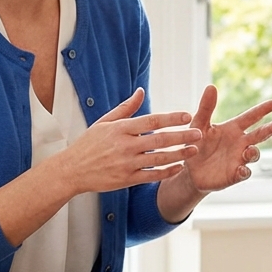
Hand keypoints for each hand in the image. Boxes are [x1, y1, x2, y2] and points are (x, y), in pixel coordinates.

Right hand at [56, 88, 202, 193]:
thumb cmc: (88, 144)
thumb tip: (141, 91)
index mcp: (120, 128)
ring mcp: (126, 163)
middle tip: (199, 132)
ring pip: (158, 158)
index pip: (151, 120)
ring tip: (194, 150)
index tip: (187, 115)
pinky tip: (179, 167)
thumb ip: (125, 108)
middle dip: (181, 136)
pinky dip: (166, 172)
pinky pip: (151, 175)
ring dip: (179, 154)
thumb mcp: (104, 122)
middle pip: (159, 139)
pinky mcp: (126, 179)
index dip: (170, 118)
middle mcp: (124, 145)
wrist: (71, 170)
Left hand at [178, 85, 271, 192]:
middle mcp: (240, 143)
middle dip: (268, 131)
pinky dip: (244, 171)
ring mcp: (239, 159)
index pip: (250, 117)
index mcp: (233, 129)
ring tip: (249, 150)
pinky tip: (241, 169)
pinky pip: (244, 173)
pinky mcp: (234, 175)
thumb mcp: (198, 124)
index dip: (262, 110)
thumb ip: (206, 108)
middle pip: (258, 135)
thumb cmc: (196, 144)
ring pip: (253, 154)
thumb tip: (211, 86)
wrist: (190, 170)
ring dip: (254, 152)